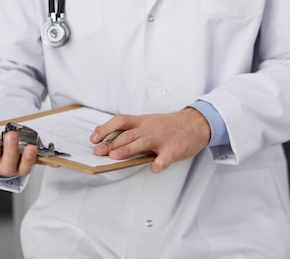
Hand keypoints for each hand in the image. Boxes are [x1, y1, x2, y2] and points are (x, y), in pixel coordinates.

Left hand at [89, 107, 210, 172]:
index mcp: (143, 121)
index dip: (105, 128)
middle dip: (111, 143)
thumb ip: (132, 129)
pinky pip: (164, 158)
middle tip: (98, 151)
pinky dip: (158, 164)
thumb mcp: (149, 121)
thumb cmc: (170, 126)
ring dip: (127, 149)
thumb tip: (109, 137)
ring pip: (142, 143)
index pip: (120, 121)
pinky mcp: (174, 149)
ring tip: (114, 156)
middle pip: (128, 134)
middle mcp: (150, 128)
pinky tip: (153, 168)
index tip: (94, 137)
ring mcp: (162, 139)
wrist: (195, 123)